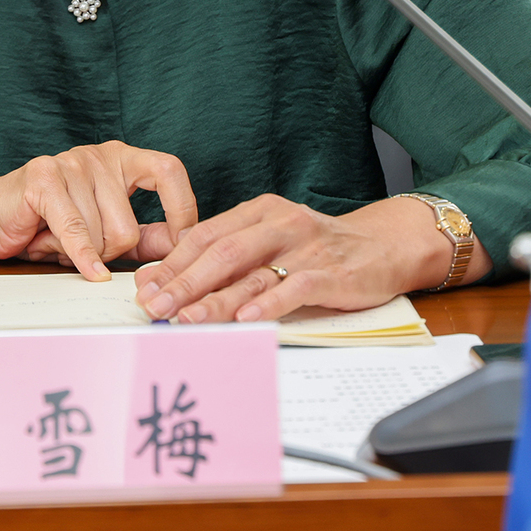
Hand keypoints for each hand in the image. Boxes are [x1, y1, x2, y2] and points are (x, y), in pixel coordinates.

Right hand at [0, 142, 198, 280]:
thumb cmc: (51, 222)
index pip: (169, 171)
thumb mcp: (106, 229)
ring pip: (102, 234)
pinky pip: (75, 230)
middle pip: (129, 226)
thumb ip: (145, 236)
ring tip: (61, 241)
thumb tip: (182, 247)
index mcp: (122, 159)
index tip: (183, 243)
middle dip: (109, 254)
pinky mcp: (44, 179)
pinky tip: (88, 271)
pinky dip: (81, 257)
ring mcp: (71, 163)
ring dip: (83, 254)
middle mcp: (99, 155)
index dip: (182, 208)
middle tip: (86, 250)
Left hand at [134, 193, 475, 322]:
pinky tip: (246, 320)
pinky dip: (268, 304)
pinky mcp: (331, 273)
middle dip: (183, 282)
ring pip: (251, 273)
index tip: (145, 286)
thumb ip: (230, 254)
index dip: (172, 261)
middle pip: (221, 252)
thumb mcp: (273, 238)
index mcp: (259, 211)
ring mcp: (306, 247)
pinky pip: (295, 288)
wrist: (384, 246)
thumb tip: (173, 279)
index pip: (204, 234)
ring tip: (187, 318)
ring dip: (215, 299)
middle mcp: (280, 223)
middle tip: (155, 306)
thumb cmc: (319, 248)